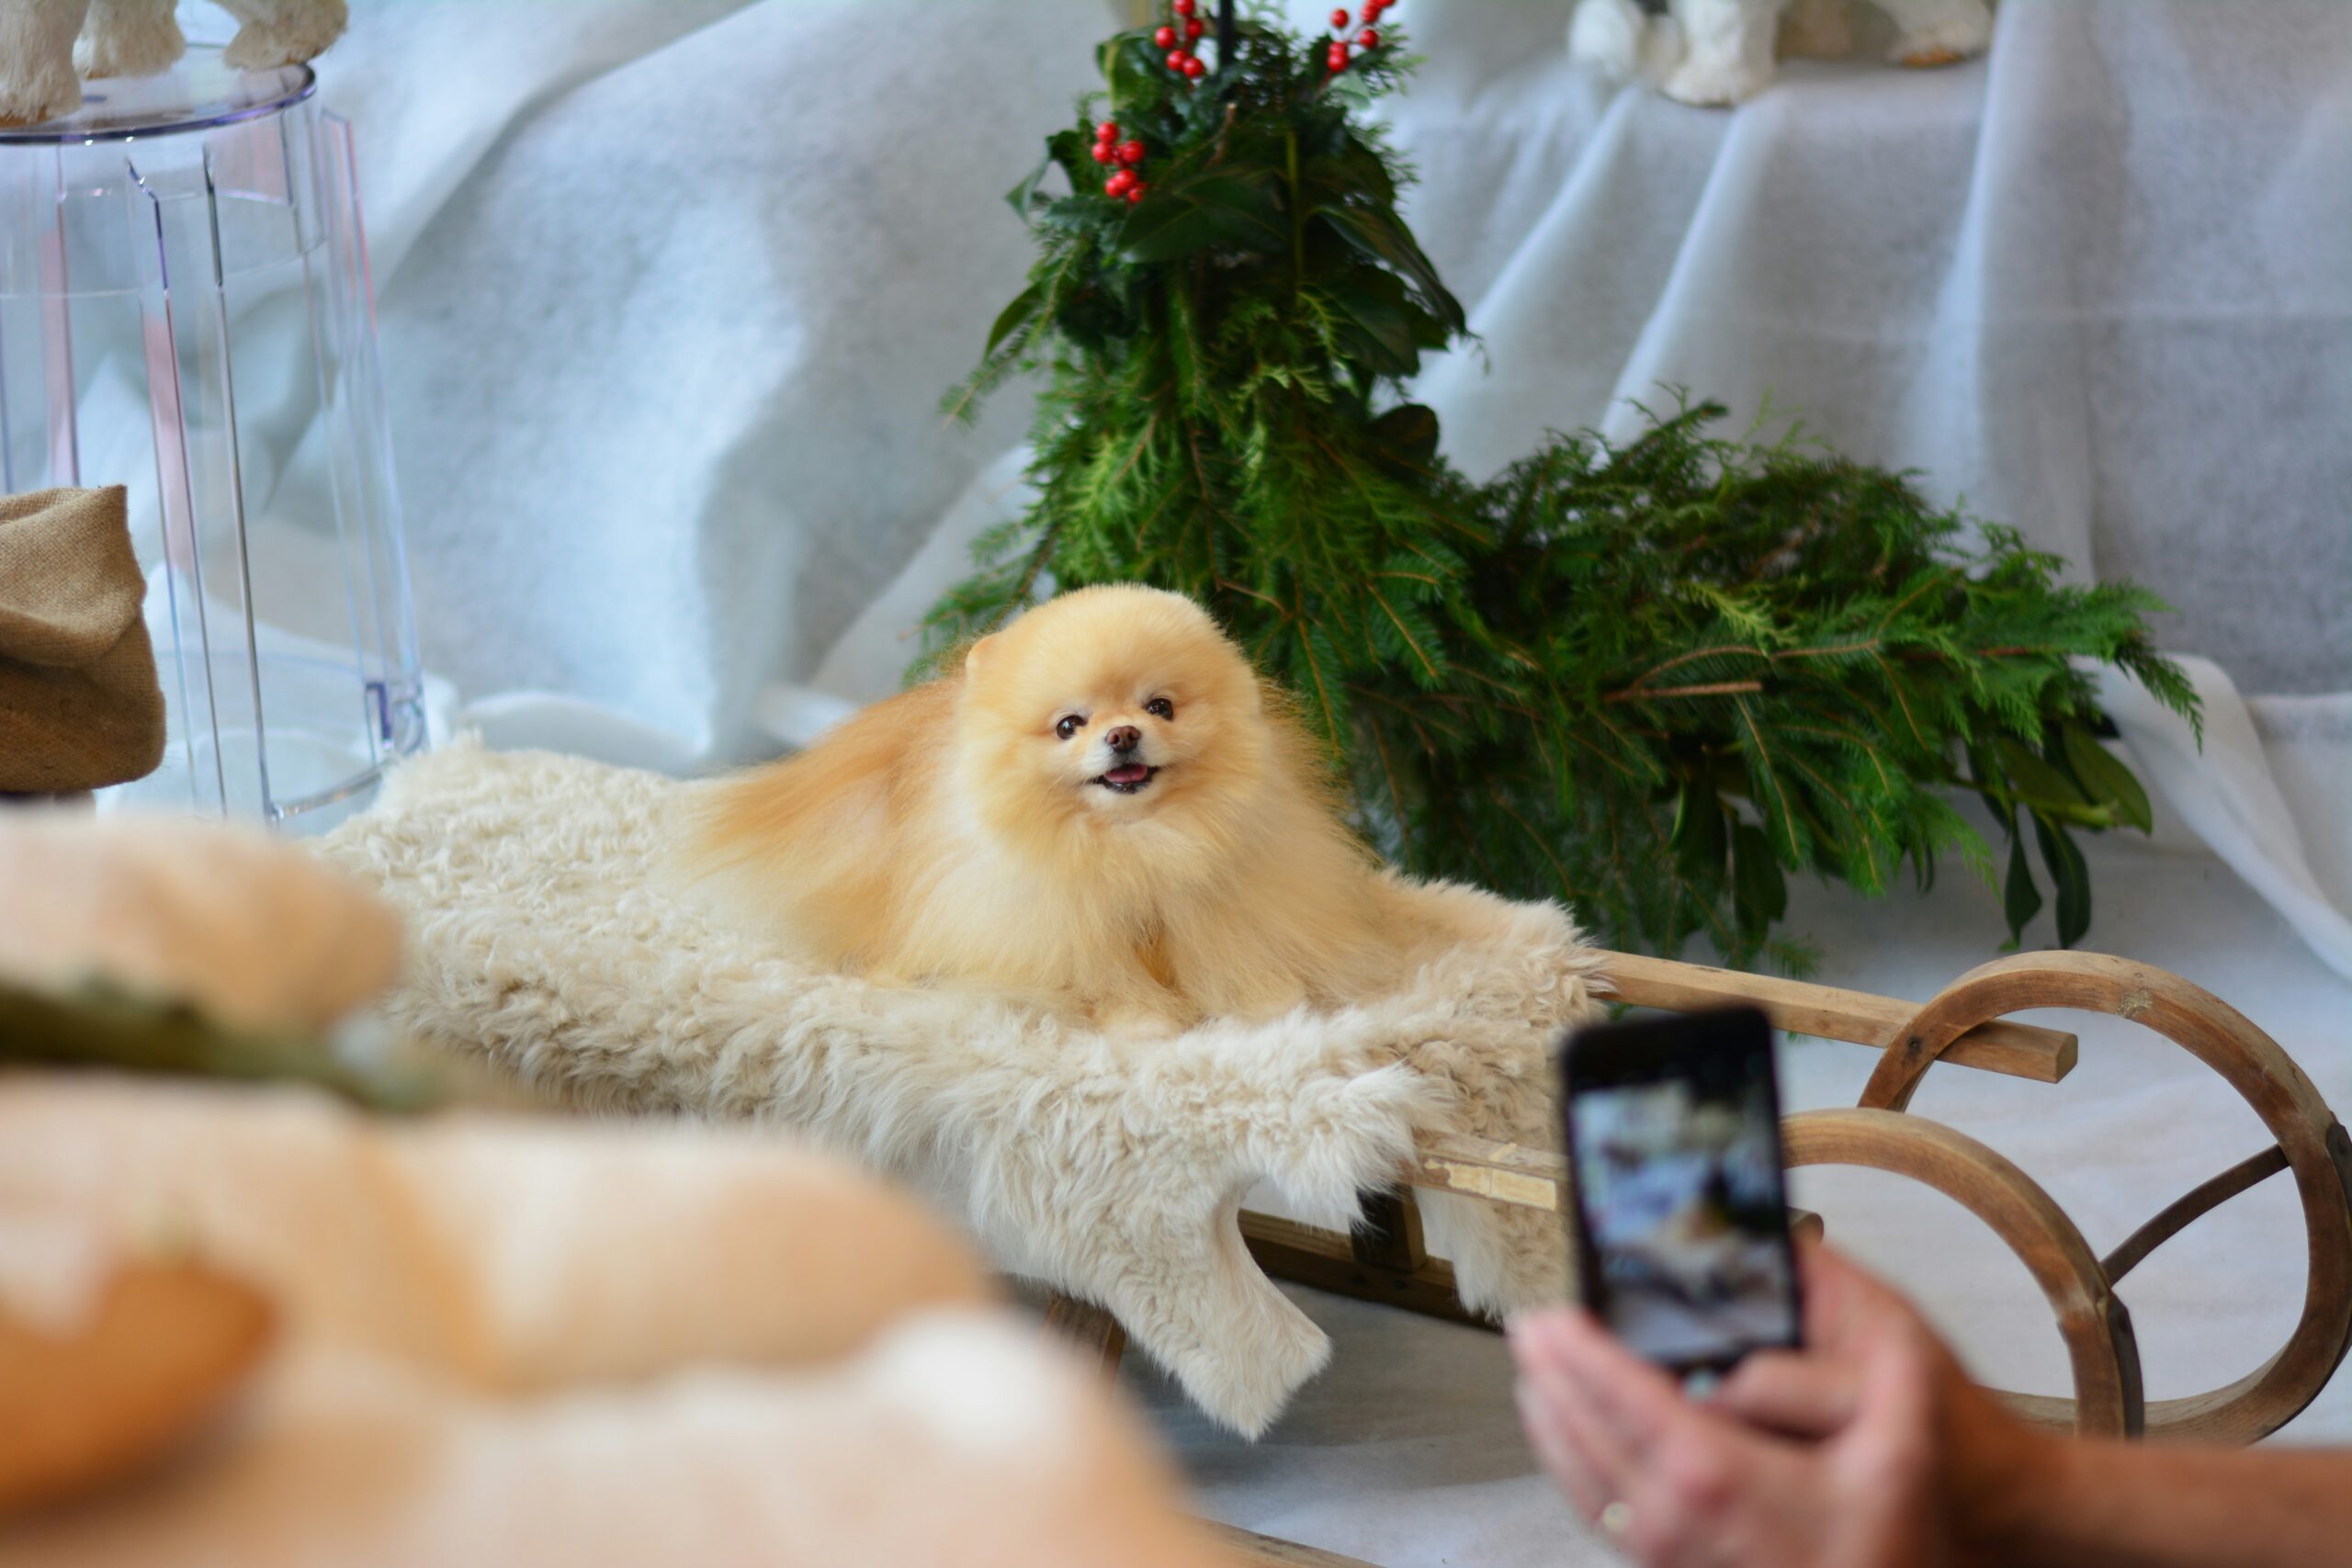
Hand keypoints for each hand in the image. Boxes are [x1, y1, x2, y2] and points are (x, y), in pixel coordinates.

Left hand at [1508, 1242, 2047, 1567]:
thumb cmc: (1906, 1517)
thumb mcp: (1906, 1422)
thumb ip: (1844, 1362)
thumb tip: (1768, 1325)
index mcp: (1722, 1479)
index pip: (1624, 1404)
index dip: (1580, 1356)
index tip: (1549, 1315)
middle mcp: (1681, 1525)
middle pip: (1585, 1441)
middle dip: (1550, 1377)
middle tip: (1527, 1324)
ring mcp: (1673, 1558)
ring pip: (1582, 1484)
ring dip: (1549, 1420)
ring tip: (1535, 1366)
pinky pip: (1601, 1517)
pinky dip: (1570, 1466)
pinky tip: (1567, 1434)